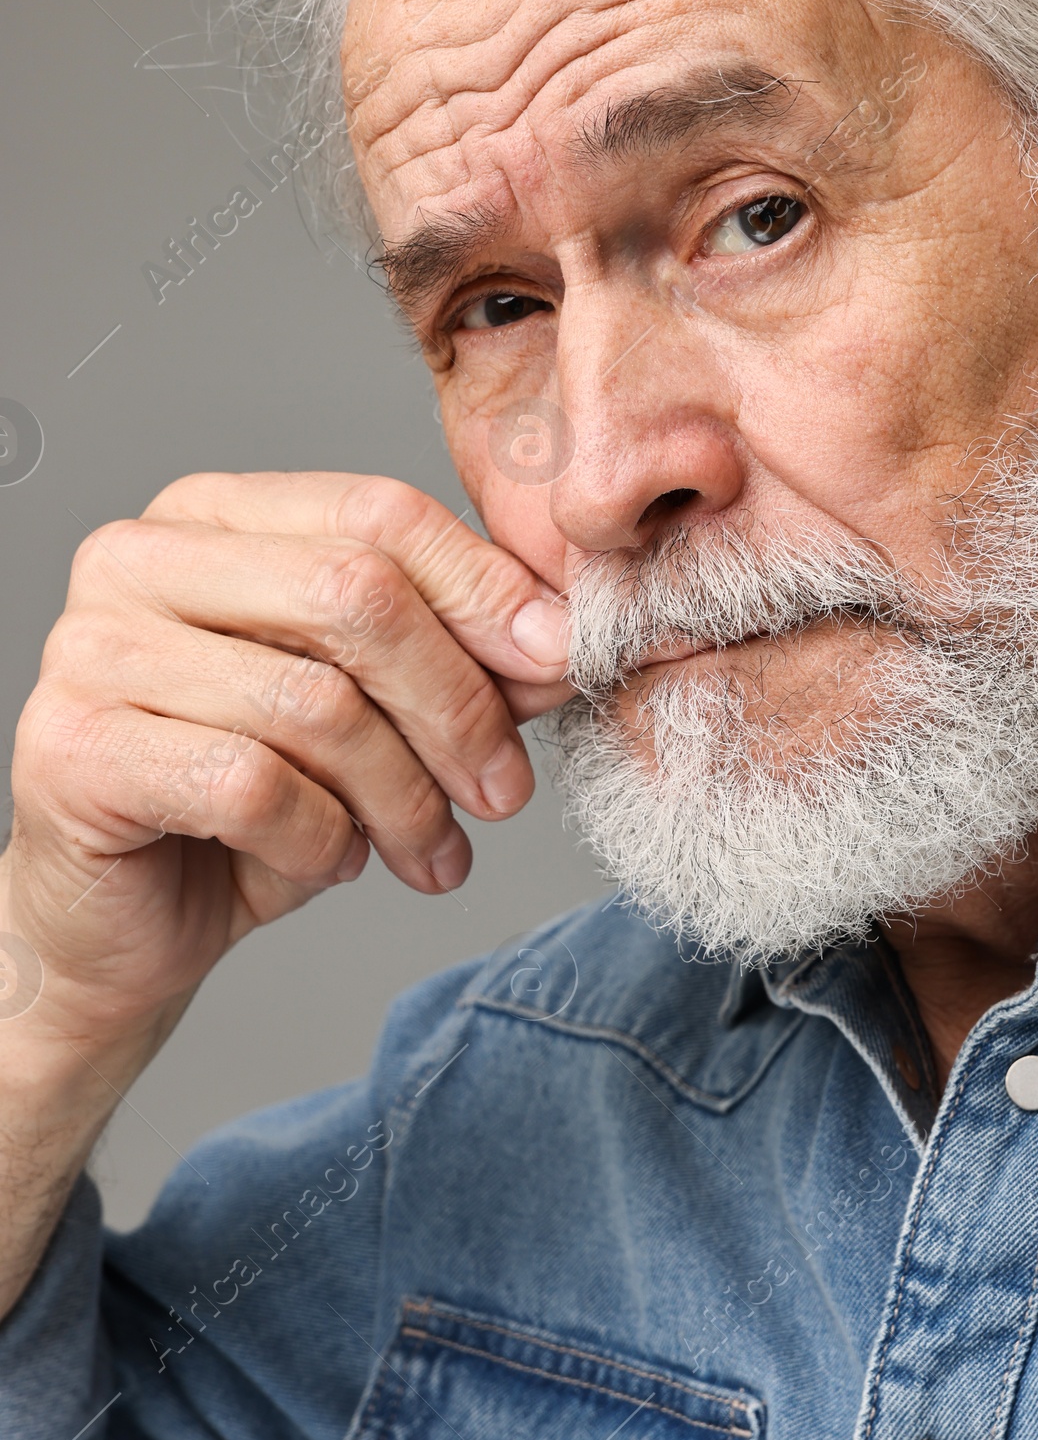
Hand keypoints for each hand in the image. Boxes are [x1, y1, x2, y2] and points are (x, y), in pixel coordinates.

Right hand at [2, 471, 572, 1062]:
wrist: (125, 925)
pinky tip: (333, 861)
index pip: (378, 513)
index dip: (486, 590)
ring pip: (315, 703)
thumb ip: (461, 661)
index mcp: (213, 516)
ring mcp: (91, 649)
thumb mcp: (376, 718)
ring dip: (403, 797)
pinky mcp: (72, 750)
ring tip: (426, 849)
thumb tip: (563, 639)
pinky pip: (251, 786)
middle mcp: (138, 558)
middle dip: (458, 706)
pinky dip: (320, 840)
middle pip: (357, 595)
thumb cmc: (248, 807)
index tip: (561, 664)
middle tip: (503, 792)